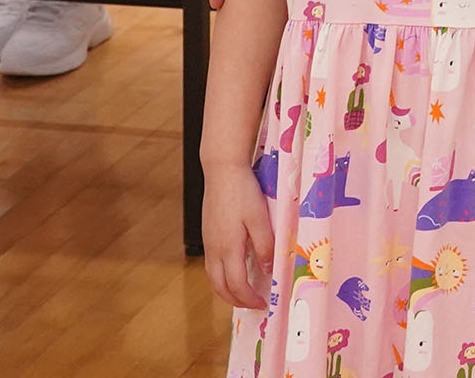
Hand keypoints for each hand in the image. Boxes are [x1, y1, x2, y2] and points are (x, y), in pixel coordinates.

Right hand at [201, 160, 275, 310]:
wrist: (222, 169)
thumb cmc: (243, 192)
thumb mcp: (260, 218)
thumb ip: (265, 246)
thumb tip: (266, 271)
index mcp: (228, 248)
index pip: (237, 285)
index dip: (249, 299)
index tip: (263, 304)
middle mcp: (214, 249)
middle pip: (220, 287)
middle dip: (235, 301)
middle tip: (252, 305)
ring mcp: (208, 241)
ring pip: (213, 277)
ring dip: (226, 290)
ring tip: (242, 294)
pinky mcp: (208, 233)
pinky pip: (212, 265)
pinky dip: (221, 276)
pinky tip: (233, 271)